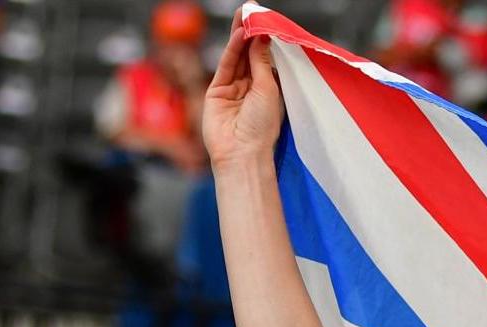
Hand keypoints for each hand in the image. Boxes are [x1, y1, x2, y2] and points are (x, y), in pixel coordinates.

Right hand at [203, 20, 284, 171]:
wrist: (242, 153)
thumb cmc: (261, 129)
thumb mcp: (268, 90)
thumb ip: (262, 63)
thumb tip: (262, 38)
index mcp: (269, 90)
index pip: (266, 59)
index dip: (266, 40)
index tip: (268, 20)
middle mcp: (251, 87)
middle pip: (250, 54)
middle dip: (251, 32)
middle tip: (252, 9)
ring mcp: (233, 88)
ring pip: (237, 56)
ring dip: (241, 35)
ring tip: (245, 14)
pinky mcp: (217, 90)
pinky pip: (227, 64)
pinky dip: (233, 49)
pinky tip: (240, 34)